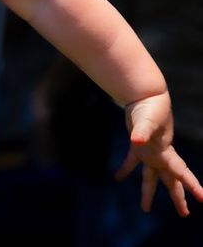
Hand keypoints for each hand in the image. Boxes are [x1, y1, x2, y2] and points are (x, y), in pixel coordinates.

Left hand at [114, 90, 202, 215]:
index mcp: (166, 152)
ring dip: (148, 192)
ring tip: (146, 209)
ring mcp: (150, 152)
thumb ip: (142, 131)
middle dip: (178, 198)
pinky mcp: (137, 145)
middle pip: (172, 181)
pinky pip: (131, 162)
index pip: (182, 172)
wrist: (145, 95)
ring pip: (152, 177)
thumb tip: (136, 142)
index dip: (192, 185)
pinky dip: (125, 169)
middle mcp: (161, 155)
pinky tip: (116, 178)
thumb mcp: (146, 120)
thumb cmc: (150, 108)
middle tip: (185, 214)